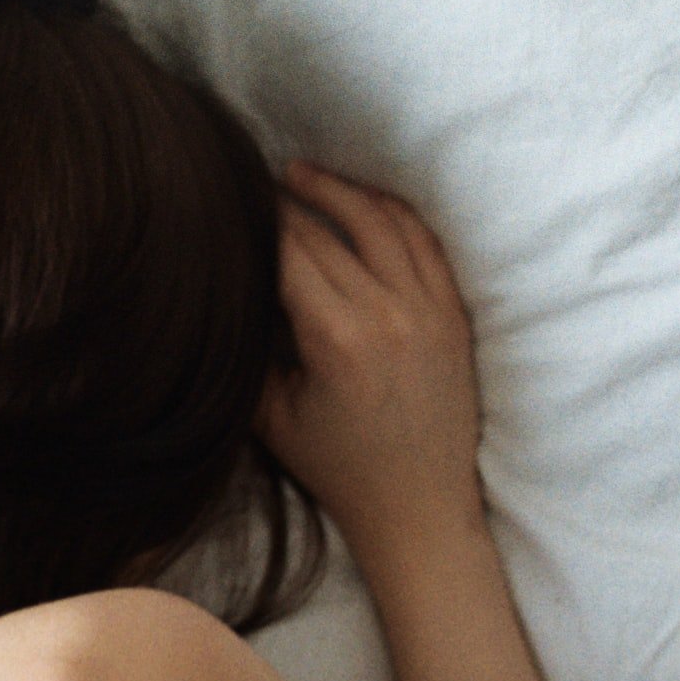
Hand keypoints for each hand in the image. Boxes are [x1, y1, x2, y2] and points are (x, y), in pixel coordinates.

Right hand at [262, 157, 482, 542]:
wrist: (418, 506)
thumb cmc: (340, 469)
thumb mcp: (272, 419)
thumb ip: (249, 353)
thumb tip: (225, 292)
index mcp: (337, 340)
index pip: (289, 251)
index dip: (257, 219)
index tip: (231, 201)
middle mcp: (388, 314)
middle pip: (329, 230)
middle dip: (287, 200)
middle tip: (254, 181)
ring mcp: (429, 310)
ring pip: (382, 220)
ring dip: (340, 189)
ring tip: (303, 173)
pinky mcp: (453, 314)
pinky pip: (424, 242)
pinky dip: (392, 212)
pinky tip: (363, 200)